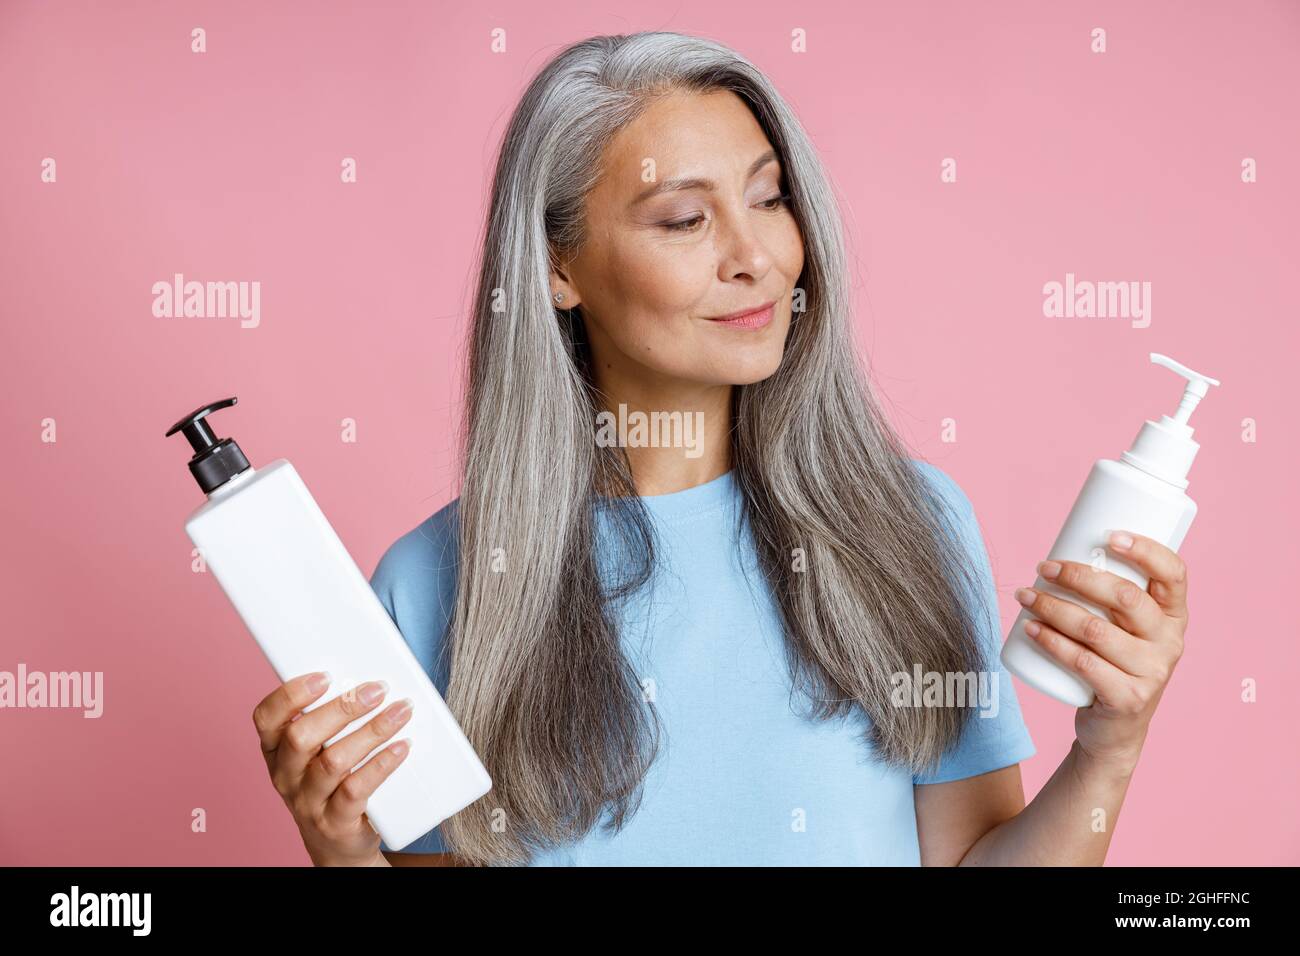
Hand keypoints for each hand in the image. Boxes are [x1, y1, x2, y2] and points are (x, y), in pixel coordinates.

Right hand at [252, 672, 413, 865]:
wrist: (340, 844)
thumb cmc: (332, 784)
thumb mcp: (319, 752)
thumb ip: (331, 719)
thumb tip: (366, 678)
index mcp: (276, 751)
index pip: (267, 717)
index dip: (291, 694)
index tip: (325, 676)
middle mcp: (286, 776)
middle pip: (301, 736)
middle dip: (341, 708)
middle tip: (377, 690)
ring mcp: (308, 802)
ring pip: (333, 762)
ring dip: (371, 732)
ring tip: (401, 712)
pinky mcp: (335, 823)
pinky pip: (355, 790)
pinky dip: (381, 765)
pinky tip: (401, 747)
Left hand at [1013, 530, 1188, 774]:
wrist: (1114, 728)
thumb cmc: (1111, 662)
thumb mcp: (1123, 628)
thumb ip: (1108, 595)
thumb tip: (1062, 550)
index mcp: (1174, 616)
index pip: (1174, 574)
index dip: (1146, 550)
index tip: (1108, 536)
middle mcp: (1170, 642)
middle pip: (1125, 598)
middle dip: (1078, 576)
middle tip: (1043, 567)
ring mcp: (1152, 672)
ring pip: (1096, 629)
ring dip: (1053, 607)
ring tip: (1025, 596)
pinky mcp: (1128, 698)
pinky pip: (1084, 663)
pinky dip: (1052, 642)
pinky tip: (1030, 629)